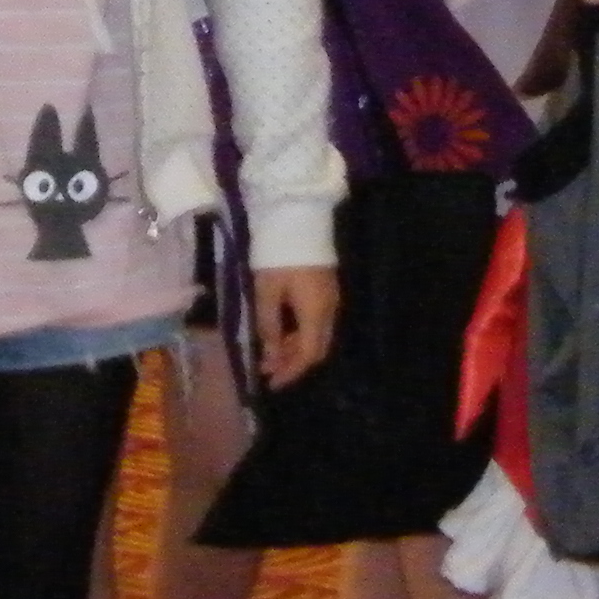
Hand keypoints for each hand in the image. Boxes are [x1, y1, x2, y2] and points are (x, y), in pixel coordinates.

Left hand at [253, 264, 337, 388]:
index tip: (271, 383)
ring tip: (269, 352)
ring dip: (295, 348)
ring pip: (318, 336)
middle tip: (268, 370)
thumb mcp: (267, 292)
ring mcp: (332, 298)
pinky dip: (300, 333)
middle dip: (293, 363)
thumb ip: (269, 327)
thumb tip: (271, 356)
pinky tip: (282, 331)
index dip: (291, 372)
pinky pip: (317, 322)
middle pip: (317, 349)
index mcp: (317, 313)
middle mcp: (330, 310)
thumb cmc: (279, 254)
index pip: (309, 355)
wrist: (299, 216)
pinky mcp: (327, 288)